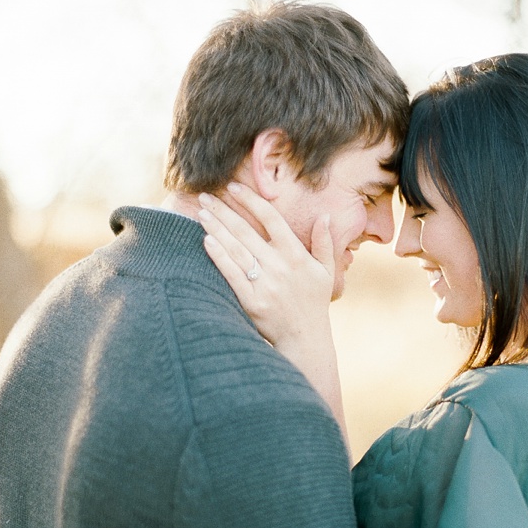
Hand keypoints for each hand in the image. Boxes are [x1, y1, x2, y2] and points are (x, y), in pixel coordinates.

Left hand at [198, 184, 334, 357]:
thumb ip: (325, 243)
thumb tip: (324, 216)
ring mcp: (264, 283)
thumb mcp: (326, 272)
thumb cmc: (313, 303)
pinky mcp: (250, 300)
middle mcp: (279, 266)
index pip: (271, 218)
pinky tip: (206, 240)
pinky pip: (230, 273)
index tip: (233, 187)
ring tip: (201, 213)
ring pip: (235, 249)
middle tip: (205, 197)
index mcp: (297, 255)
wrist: (304, 339)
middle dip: (223, 211)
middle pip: (246, 231)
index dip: (250, 200)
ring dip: (216, 228)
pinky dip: (218, 256)